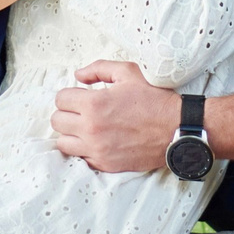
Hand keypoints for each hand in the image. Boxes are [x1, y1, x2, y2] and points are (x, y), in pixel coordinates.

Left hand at [52, 60, 181, 172]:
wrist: (176, 129)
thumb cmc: (154, 99)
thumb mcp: (128, 73)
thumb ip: (99, 69)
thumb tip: (78, 75)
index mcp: (94, 103)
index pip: (60, 99)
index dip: (70, 95)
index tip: (80, 97)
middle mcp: (91, 128)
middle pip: (57, 121)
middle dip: (67, 113)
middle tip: (82, 111)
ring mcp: (97, 149)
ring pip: (63, 142)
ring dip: (71, 133)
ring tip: (85, 128)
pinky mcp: (105, 164)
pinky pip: (80, 158)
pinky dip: (83, 150)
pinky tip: (96, 141)